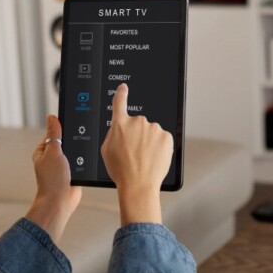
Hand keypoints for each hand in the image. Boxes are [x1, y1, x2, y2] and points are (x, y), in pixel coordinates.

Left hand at [26, 115, 81, 242]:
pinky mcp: (73, 172)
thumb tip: (51, 117)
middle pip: (66, 141)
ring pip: (74, 151)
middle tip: (76, 144)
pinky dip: (83, 161)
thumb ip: (54, 134)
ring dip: (78, 153)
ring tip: (79, 155)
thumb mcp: (53, 152)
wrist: (61, 201)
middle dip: (72, 142)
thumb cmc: (52, 180)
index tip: (72, 125)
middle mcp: (52, 157)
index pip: (54, 133)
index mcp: (43, 150)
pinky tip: (85, 161)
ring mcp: (63, 165)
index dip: (62, 129)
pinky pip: (80, 161)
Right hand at [100, 83, 172, 224]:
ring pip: (151, 133)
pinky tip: (153, 158)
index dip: (121, 94)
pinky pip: (162, 139)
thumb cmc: (121, 171)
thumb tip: (119, 129)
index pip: (119, 103)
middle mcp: (137, 122)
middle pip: (138, 125)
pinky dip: (159, 147)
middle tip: (134, 152)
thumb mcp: (106, 150)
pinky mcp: (166, 137)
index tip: (123, 87)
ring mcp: (153, 128)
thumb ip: (113, 134)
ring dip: (149, 142)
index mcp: (120, 125)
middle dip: (137, 135)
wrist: (138, 184)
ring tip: (144, 158)